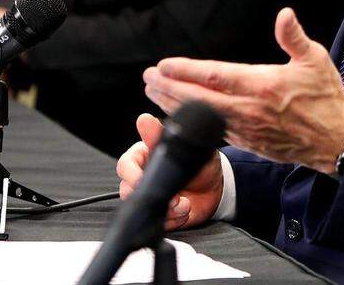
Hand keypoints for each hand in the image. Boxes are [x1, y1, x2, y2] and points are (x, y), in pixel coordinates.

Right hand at [117, 113, 224, 229]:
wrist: (218, 187)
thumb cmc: (200, 162)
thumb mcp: (186, 145)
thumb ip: (162, 134)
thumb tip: (144, 119)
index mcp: (145, 158)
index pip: (125, 165)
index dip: (130, 174)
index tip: (142, 181)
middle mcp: (144, 178)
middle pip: (128, 191)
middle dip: (153, 196)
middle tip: (175, 197)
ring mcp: (151, 198)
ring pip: (144, 209)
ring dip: (168, 211)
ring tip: (186, 203)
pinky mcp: (160, 216)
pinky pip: (159, 224)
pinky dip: (174, 220)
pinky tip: (186, 209)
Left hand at [143, 8, 343, 174]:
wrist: (337, 139)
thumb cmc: (326, 97)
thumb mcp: (315, 59)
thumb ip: (294, 37)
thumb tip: (284, 14)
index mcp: (263, 85)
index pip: (215, 76)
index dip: (186, 71)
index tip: (164, 65)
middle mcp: (249, 109)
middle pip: (198, 99)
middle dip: (169, 88)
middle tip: (148, 78)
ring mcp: (246, 129)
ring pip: (201, 118)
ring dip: (175, 105)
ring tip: (155, 93)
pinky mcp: (248, 142)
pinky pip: (212, 132)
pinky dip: (192, 122)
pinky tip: (181, 115)